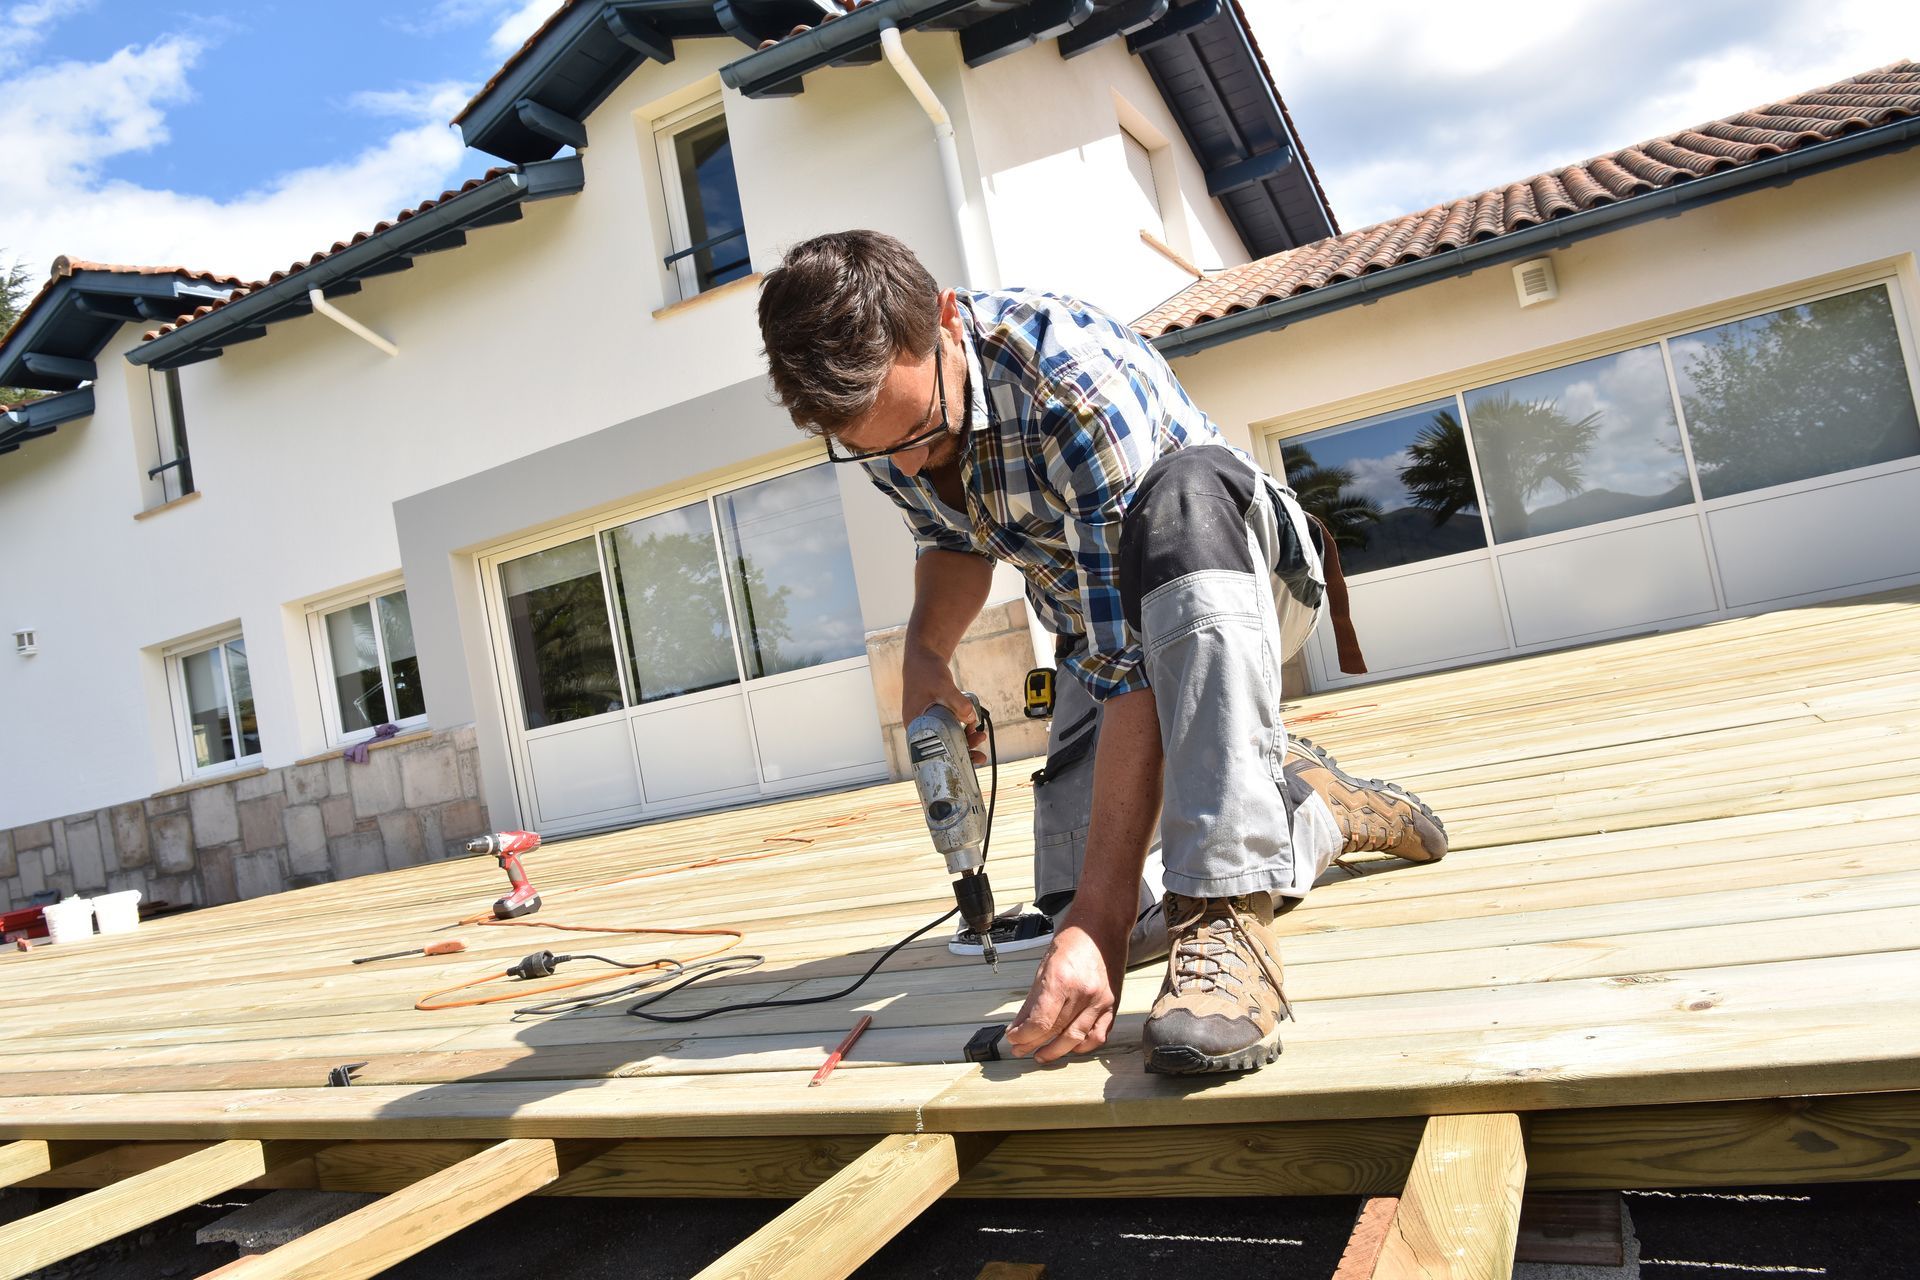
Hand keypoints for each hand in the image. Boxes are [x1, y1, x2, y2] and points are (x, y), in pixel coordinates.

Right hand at [901, 644, 986, 762]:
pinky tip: (972, 723)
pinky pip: (950, 726)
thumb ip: (958, 703)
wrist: (923, 655)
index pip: (930, 751)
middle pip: (941, 747)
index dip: (948, 760)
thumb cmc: (926, 670)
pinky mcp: (935, 714)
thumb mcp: (943, 686)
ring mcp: (927, 720)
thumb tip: (971, 719)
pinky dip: (961, 727)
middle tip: (980, 755)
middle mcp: (920, 726)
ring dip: (965, 738)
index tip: (965, 765)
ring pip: (947, 737)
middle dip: (962, 751)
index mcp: (915, 725)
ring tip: (980, 734)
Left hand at [1004, 921, 1125, 1063]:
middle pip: (1056, 1032)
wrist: (1103, 925)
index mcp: (1062, 980)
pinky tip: (1069, 1047)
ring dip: (1056, 1052)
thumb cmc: (1073, 940)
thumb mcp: (1044, 966)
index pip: (1040, 1022)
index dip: (1023, 1036)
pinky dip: (1082, 1046)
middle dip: (1033, 1045)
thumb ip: (1032, 1000)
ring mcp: (1101, 1001)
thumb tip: (1018, 1026)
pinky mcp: (1113, 1005)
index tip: (1013, 1038)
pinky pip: (1098, 1035)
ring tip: (1041, 1054)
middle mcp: (1084, 993)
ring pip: (1077, 1040)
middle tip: (1020, 1050)